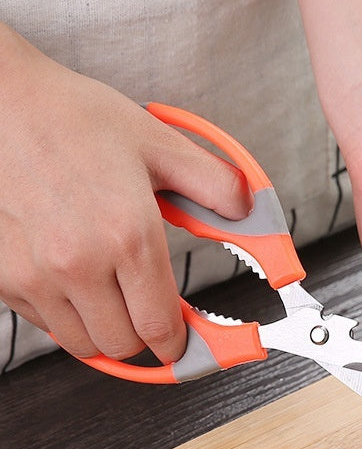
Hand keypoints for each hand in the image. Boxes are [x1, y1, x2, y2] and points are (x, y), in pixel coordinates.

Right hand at [0, 24, 249, 363]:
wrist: (3, 103)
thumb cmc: (72, 118)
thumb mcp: (158, 143)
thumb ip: (214, 185)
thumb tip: (249, 212)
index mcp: (128, 234)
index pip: (161, 326)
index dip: (179, 343)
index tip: (186, 340)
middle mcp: (80, 262)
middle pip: (124, 345)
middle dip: (144, 335)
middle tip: (150, 311)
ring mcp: (36, 274)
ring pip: (82, 344)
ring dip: (104, 330)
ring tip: (113, 296)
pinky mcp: (4, 276)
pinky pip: (43, 324)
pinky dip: (64, 316)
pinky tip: (75, 281)